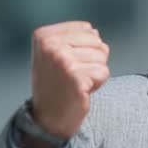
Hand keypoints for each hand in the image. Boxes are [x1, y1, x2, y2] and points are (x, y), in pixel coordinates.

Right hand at [29, 22, 109, 139]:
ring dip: (94, 72)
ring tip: (76, 82)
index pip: (87, 29)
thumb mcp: (54, 53)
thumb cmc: (56, 85)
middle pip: (97, 41)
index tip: (67, 64)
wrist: (49, 118)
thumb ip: (72, 37)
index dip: (84, 48)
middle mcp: (50, 45)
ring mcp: (62, 60)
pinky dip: (97, 84)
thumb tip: (94, 31)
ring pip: (102, 56)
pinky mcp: (75, 76)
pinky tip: (81, 90)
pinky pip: (103, 72)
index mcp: (43, 35)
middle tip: (73, 75)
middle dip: (92, 60)